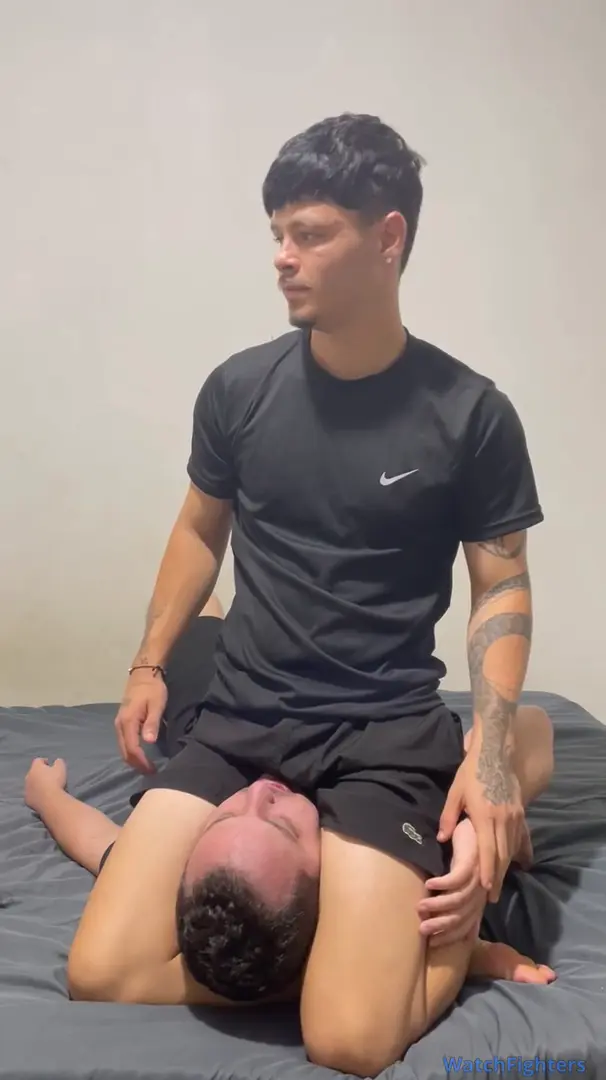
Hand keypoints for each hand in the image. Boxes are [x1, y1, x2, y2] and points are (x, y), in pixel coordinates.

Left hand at [24, 757, 66, 813]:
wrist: (50, 801)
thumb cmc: (56, 781)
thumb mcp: (61, 768)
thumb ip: (58, 762)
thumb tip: (56, 761)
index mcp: (35, 768)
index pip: (38, 761)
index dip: (44, 762)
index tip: (50, 765)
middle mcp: (28, 777)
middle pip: (33, 773)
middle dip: (39, 774)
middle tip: (48, 777)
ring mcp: (26, 789)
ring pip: (31, 785)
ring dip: (36, 785)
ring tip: (46, 789)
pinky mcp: (27, 800)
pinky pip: (31, 795)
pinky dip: (36, 795)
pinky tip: (43, 798)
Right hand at [114, 671, 167, 773]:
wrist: (143, 674)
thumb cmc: (152, 689)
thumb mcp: (156, 704)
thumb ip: (152, 723)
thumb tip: (148, 741)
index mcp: (127, 722)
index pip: (132, 749)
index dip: (142, 762)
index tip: (153, 771)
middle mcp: (119, 725)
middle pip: (125, 752)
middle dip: (137, 765)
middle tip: (151, 773)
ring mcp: (119, 724)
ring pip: (123, 748)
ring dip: (133, 760)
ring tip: (147, 767)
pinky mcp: (122, 722)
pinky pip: (124, 742)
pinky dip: (131, 752)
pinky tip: (141, 755)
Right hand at [418, 817, 485, 945]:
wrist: (477, 820)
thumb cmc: (467, 846)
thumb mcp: (462, 871)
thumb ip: (456, 891)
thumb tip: (440, 912)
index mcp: (478, 896)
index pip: (466, 924)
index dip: (450, 936)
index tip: (432, 943)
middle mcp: (480, 890)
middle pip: (462, 916)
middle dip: (442, 926)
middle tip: (422, 930)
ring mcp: (477, 876)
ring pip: (458, 900)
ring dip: (438, 907)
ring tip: (420, 908)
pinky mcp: (471, 860)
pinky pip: (456, 879)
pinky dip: (442, 885)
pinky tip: (428, 885)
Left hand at [438, 744, 523, 902]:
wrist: (496, 753)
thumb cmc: (471, 772)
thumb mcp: (455, 793)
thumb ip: (449, 817)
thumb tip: (442, 838)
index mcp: (485, 815)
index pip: (488, 850)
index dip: (488, 872)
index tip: (486, 890)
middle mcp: (503, 819)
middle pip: (502, 855)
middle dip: (497, 878)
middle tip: (492, 897)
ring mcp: (515, 816)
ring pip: (512, 848)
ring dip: (506, 868)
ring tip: (498, 885)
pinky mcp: (520, 812)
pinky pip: (518, 838)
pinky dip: (514, 853)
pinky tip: (511, 863)